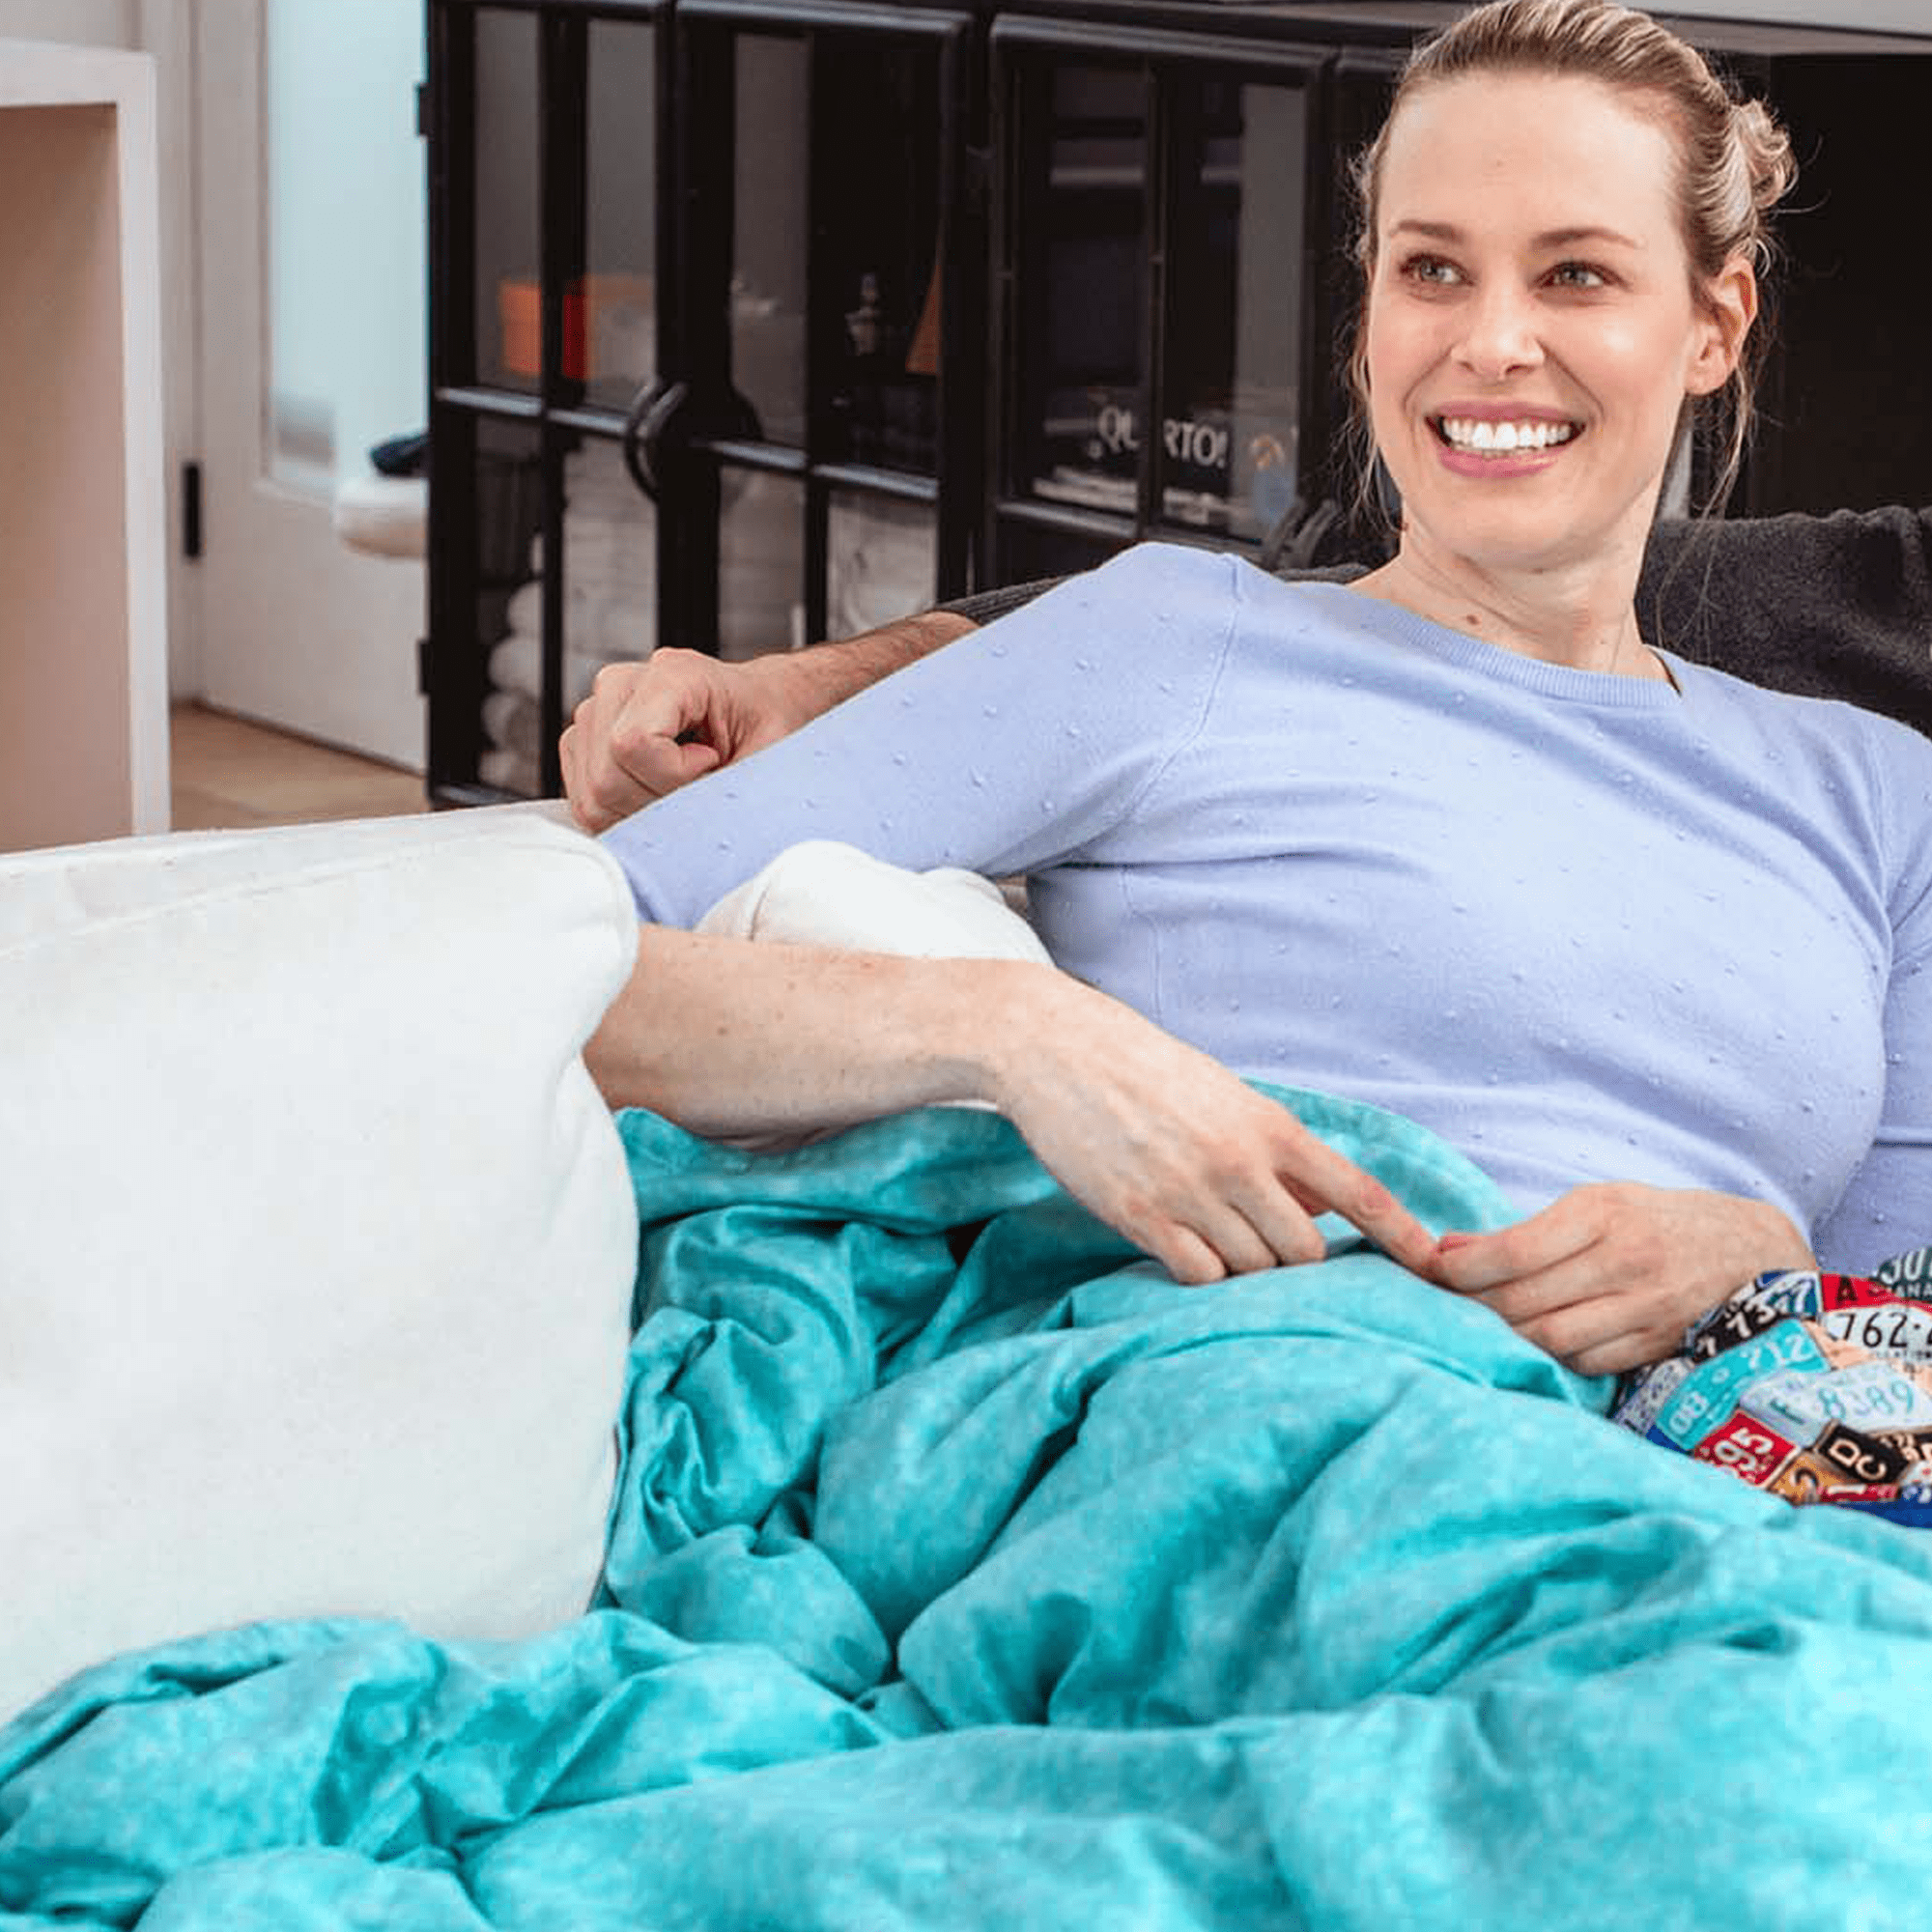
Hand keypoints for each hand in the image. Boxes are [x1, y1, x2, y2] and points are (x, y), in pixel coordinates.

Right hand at [561, 649, 823, 831]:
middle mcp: (620, 686)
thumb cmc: (764, 722)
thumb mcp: (769, 751)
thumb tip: (694, 828)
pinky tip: (655, 795)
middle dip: (657, 802)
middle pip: (606, 778)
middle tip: (698, 786)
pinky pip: (583, 801)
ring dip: (639, 812)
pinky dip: (622, 815)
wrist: (755, 706)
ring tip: (679, 788)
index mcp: (670, 673)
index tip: (711, 764)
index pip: (632, 743)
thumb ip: (728, 785)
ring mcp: (594, 713)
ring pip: (591, 796)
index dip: (673, 775)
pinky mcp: (581, 743)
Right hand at [987, 974, 1446, 1287]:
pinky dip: (1200, 1276)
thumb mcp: (1226, 1098)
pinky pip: (1197, 1276)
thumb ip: (1278, 1154)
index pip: (1358, 1191)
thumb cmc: (1146, 1070)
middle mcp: (1237, 1162)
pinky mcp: (1138, 1215)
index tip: (1438, 1266)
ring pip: (1251, 1270)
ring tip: (1213, 1240)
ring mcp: (1188, 1192)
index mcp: (1269, 1126)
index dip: (1404, 1235)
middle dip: (1296, 1265)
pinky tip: (1182, 1251)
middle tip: (1268, 1252)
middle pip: (1305, 1254)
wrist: (1058, 1049)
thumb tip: (1325, 1210)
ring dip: (1242, 1270)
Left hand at [1430, 1183, 1815, 1375]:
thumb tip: (1448, 1248)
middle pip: (1523, 1302)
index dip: (1463, 1267)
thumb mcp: (1599, 1203)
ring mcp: (1644, 1309)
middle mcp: (1624, 1262)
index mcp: (1602, 1214)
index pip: (1514, 1249)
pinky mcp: (1655, 1346)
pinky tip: (1535, 1342)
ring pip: (1548, 1339)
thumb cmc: (1659, 1220)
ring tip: (1479, 1325)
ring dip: (1505, 1337)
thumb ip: (1527, 1229)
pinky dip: (1550, 1355)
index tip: (1430, 1268)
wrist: (1754, 1250)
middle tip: (1438, 1304)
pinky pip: (1582, 1362)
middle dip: (1471, 1307)